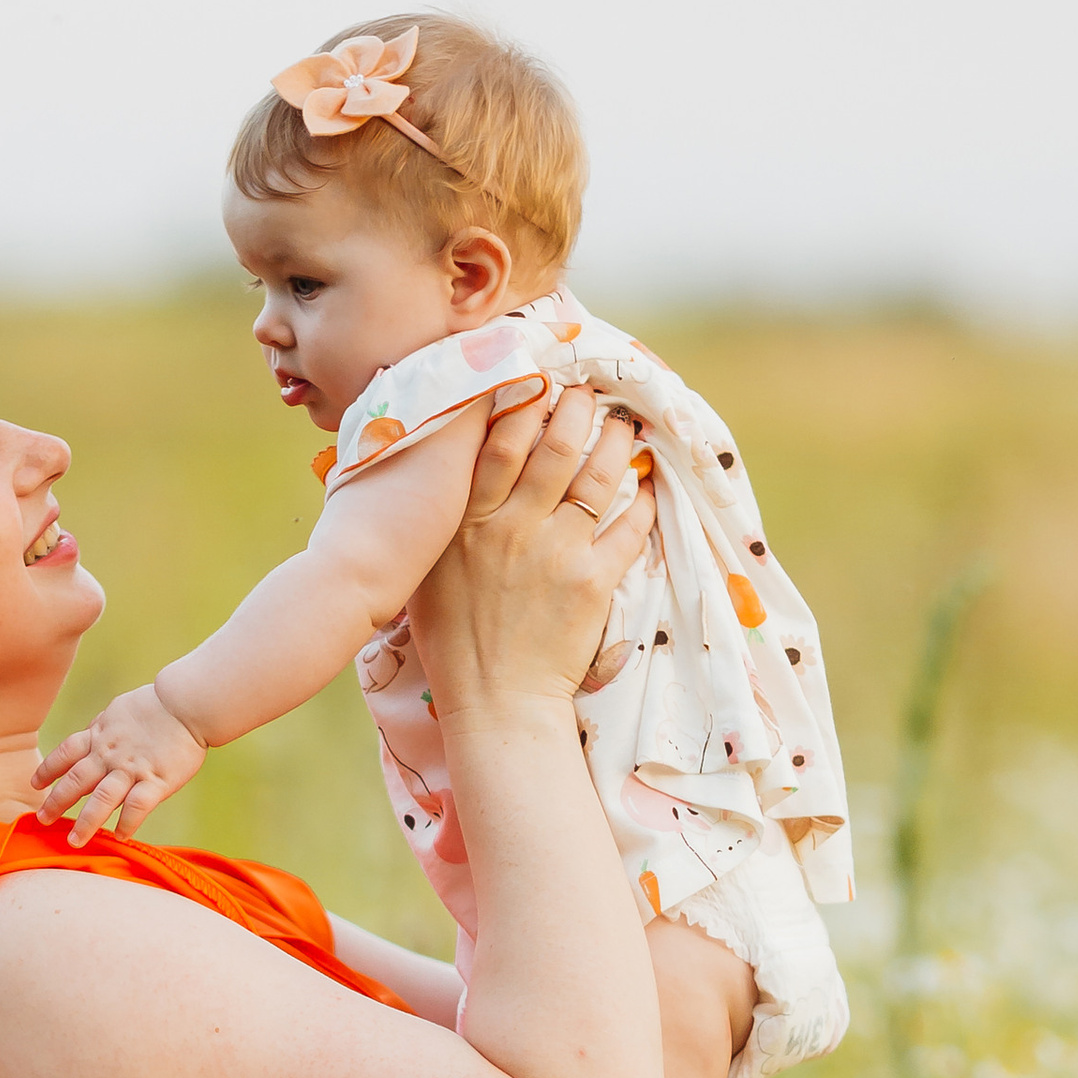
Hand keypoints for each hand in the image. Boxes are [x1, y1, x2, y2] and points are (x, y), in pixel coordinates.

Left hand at [32, 681, 207, 845]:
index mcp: (100, 736)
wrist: (186, 703)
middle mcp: (110, 755)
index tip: (35, 784)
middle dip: (56, 802)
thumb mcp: (118, 712)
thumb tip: (91, 736)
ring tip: (74, 840)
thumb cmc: (157, 705)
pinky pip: (137, 807)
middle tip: (42, 819)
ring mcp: (132, 769)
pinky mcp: (156, 780)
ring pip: (102, 799)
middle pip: (76, 781)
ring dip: (86, 822)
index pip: (66, 753)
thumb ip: (103, 729)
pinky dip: (127, 823)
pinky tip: (120, 836)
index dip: (48, 769)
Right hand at [409, 387, 651, 734]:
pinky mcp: (593, 580)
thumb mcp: (428, 570)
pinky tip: (648, 484)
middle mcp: (512, 525)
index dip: (525, 399)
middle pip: (554, 444)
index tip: (539, 378)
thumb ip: (442, 520)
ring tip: (623, 425)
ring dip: (614, 441)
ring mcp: (556, 551)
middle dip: (577, 408)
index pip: (500, 438)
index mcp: (468, 519)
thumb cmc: (452, 638)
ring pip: (596, 475)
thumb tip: (444, 472)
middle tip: (589, 392)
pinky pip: (628, 527)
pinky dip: (642, 500)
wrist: (495, 700)